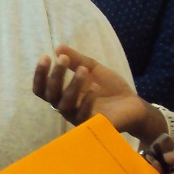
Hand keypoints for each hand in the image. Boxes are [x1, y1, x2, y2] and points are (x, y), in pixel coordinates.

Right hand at [33, 46, 155, 140]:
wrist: (132, 104)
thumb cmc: (110, 88)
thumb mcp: (92, 69)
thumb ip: (76, 60)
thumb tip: (58, 48)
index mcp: (63, 94)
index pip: (42, 88)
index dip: (40, 74)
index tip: (46, 57)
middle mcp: (66, 107)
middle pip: (51, 95)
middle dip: (55, 76)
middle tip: (62, 59)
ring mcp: (77, 117)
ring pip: (65, 104)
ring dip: (73, 85)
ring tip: (83, 70)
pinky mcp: (90, 125)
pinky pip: (83, 115)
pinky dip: (88, 100)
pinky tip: (95, 87)